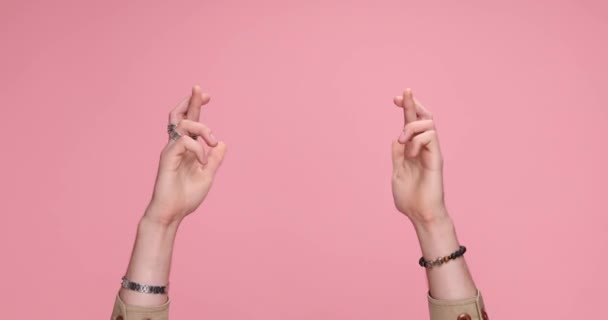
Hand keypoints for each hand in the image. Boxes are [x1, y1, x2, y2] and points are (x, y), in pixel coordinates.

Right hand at [144, 86, 226, 225]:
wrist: (172, 213)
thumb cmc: (186, 197)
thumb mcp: (207, 176)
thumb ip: (214, 160)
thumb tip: (222, 143)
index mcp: (186, 149)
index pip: (190, 122)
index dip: (196, 106)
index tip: (207, 96)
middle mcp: (177, 146)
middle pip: (180, 115)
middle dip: (191, 100)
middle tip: (200, 89)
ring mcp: (171, 150)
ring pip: (184, 124)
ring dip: (203, 128)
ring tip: (212, 142)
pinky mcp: (167, 157)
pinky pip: (184, 141)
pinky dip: (197, 148)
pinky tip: (202, 161)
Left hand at [391, 89, 447, 226]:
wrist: (420, 214)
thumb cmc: (409, 198)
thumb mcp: (397, 172)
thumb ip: (397, 155)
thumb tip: (396, 138)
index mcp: (413, 149)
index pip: (411, 123)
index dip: (405, 108)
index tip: (394, 99)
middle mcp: (424, 147)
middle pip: (424, 116)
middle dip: (413, 102)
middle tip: (403, 93)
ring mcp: (432, 152)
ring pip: (428, 122)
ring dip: (411, 126)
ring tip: (402, 141)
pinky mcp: (436, 158)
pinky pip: (430, 137)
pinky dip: (416, 141)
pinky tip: (411, 155)